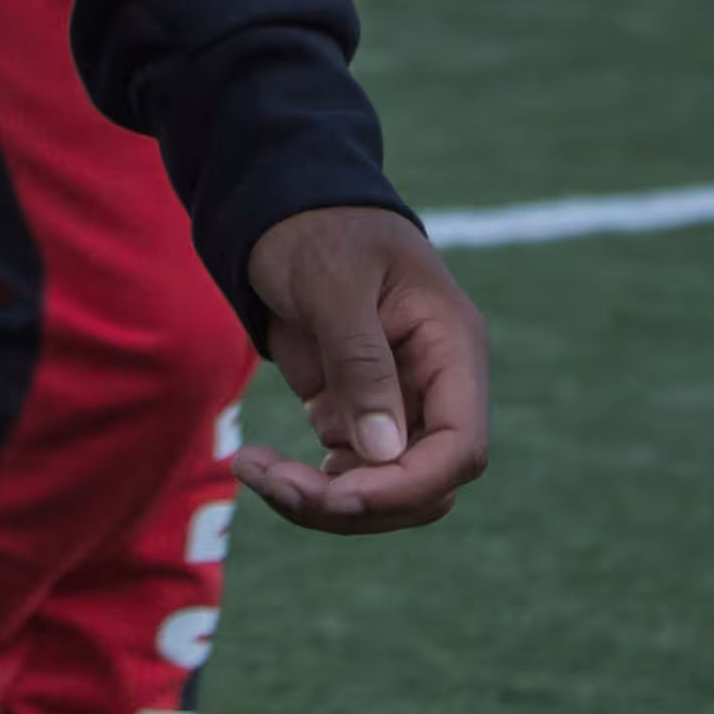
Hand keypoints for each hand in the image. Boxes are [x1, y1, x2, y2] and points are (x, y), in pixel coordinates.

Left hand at [233, 206, 489, 533]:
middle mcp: (434, 386)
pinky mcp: (359, 414)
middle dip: (351, 501)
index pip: (459, 447)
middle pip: (421, 485)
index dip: (405, 485)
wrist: (281, 212)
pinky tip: (263, 463)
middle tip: (272, 482)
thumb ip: (361, 362)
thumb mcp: (334, 282)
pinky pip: (348, 475)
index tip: (337, 495)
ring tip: (255, 470)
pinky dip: (307, 485)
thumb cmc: (316, 230)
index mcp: (450, 347)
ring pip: (383, 490)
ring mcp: (398, 405)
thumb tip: (384, 451)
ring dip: (322, 500)